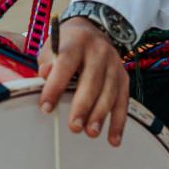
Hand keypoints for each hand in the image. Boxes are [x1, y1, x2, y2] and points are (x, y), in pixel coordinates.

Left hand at [38, 18, 129, 147]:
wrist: (92, 30)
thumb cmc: (67, 44)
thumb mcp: (52, 46)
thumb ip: (47, 62)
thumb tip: (44, 74)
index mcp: (77, 41)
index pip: (66, 63)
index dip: (56, 85)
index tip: (46, 107)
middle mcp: (98, 51)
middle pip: (92, 79)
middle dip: (83, 105)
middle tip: (74, 126)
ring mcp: (114, 64)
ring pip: (110, 91)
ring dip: (101, 114)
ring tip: (91, 132)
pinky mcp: (123, 77)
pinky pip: (123, 100)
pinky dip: (119, 121)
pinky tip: (113, 138)